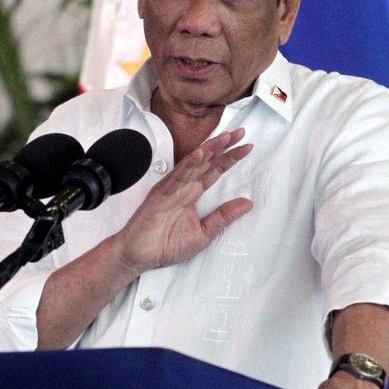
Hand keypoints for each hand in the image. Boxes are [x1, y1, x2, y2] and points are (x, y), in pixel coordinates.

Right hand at [114, 128, 252, 272]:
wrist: (140, 256)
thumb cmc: (166, 245)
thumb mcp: (203, 234)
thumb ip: (223, 217)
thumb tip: (248, 203)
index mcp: (192, 193)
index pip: (215, 171)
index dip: (230, 158)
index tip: (247, 147)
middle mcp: (183, 187)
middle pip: (206, 162)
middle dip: (223, 146)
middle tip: (241, 132)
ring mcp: (171, 189)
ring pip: (192, 164)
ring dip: (208, 150)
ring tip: (225, 138)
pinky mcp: (160, 195)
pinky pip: (176, 177)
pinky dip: (188, 165)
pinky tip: (199, 155)